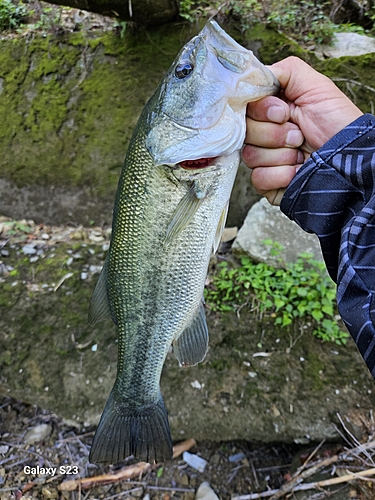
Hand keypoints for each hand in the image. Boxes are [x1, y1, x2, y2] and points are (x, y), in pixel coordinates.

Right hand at [242, 56, 362, 204]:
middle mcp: (264, 135)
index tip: (283, 112)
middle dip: (275, 134)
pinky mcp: (268, 183)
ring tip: (300, 152)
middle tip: (298, 134)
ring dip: (281, 154)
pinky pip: (258, 177)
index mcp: (271, 112)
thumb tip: (251, 75)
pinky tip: (297, 170)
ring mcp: (265, 160)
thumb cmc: (337, 123)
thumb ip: (283, 71)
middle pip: (245, 132)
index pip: (245, 108)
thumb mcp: (315, 86)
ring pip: (250, 156)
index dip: (262, 110)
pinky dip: (281, 174)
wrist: (349, 160)